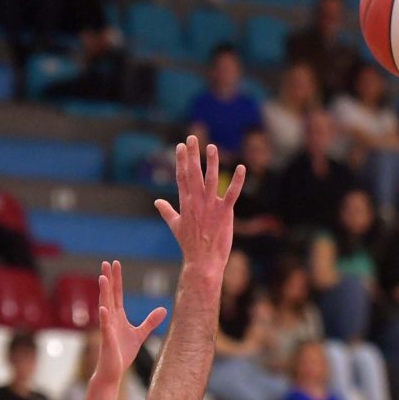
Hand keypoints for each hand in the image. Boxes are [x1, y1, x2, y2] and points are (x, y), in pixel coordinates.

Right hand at [92, 260, 165, 385]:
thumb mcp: (140, 335)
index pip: (117, 293)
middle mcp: (110, 319)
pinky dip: (104, 318)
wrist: (113, 371)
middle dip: (108, 279)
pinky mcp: (107, 340)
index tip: (115, 263)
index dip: (117, 279)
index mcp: (117, 316)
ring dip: (104, 293)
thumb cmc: (123, 352)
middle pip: (109, 295)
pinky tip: (104, 308)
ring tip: (103, 278)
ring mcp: (107, 328)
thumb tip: (164, 309)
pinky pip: (105, 327)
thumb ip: (150, 322)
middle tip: (106, 262)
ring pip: (105, 307)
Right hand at [154, 136, 244, 271]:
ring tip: (211, 146)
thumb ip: (167, 211)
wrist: (202, 261)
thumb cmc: (189, 245)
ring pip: (211, 179)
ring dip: (212, 162)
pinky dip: (237, 181)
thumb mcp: (175, 226)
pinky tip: (241, 167)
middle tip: (192, 138)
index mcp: (185, 203)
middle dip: (193, 155)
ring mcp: (211, 206)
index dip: (182, 160)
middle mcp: (197, 202)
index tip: (181, 146)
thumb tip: (157, 202)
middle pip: (193, 173)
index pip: (182, 177)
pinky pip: (232, 193)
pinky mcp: (224, 213)